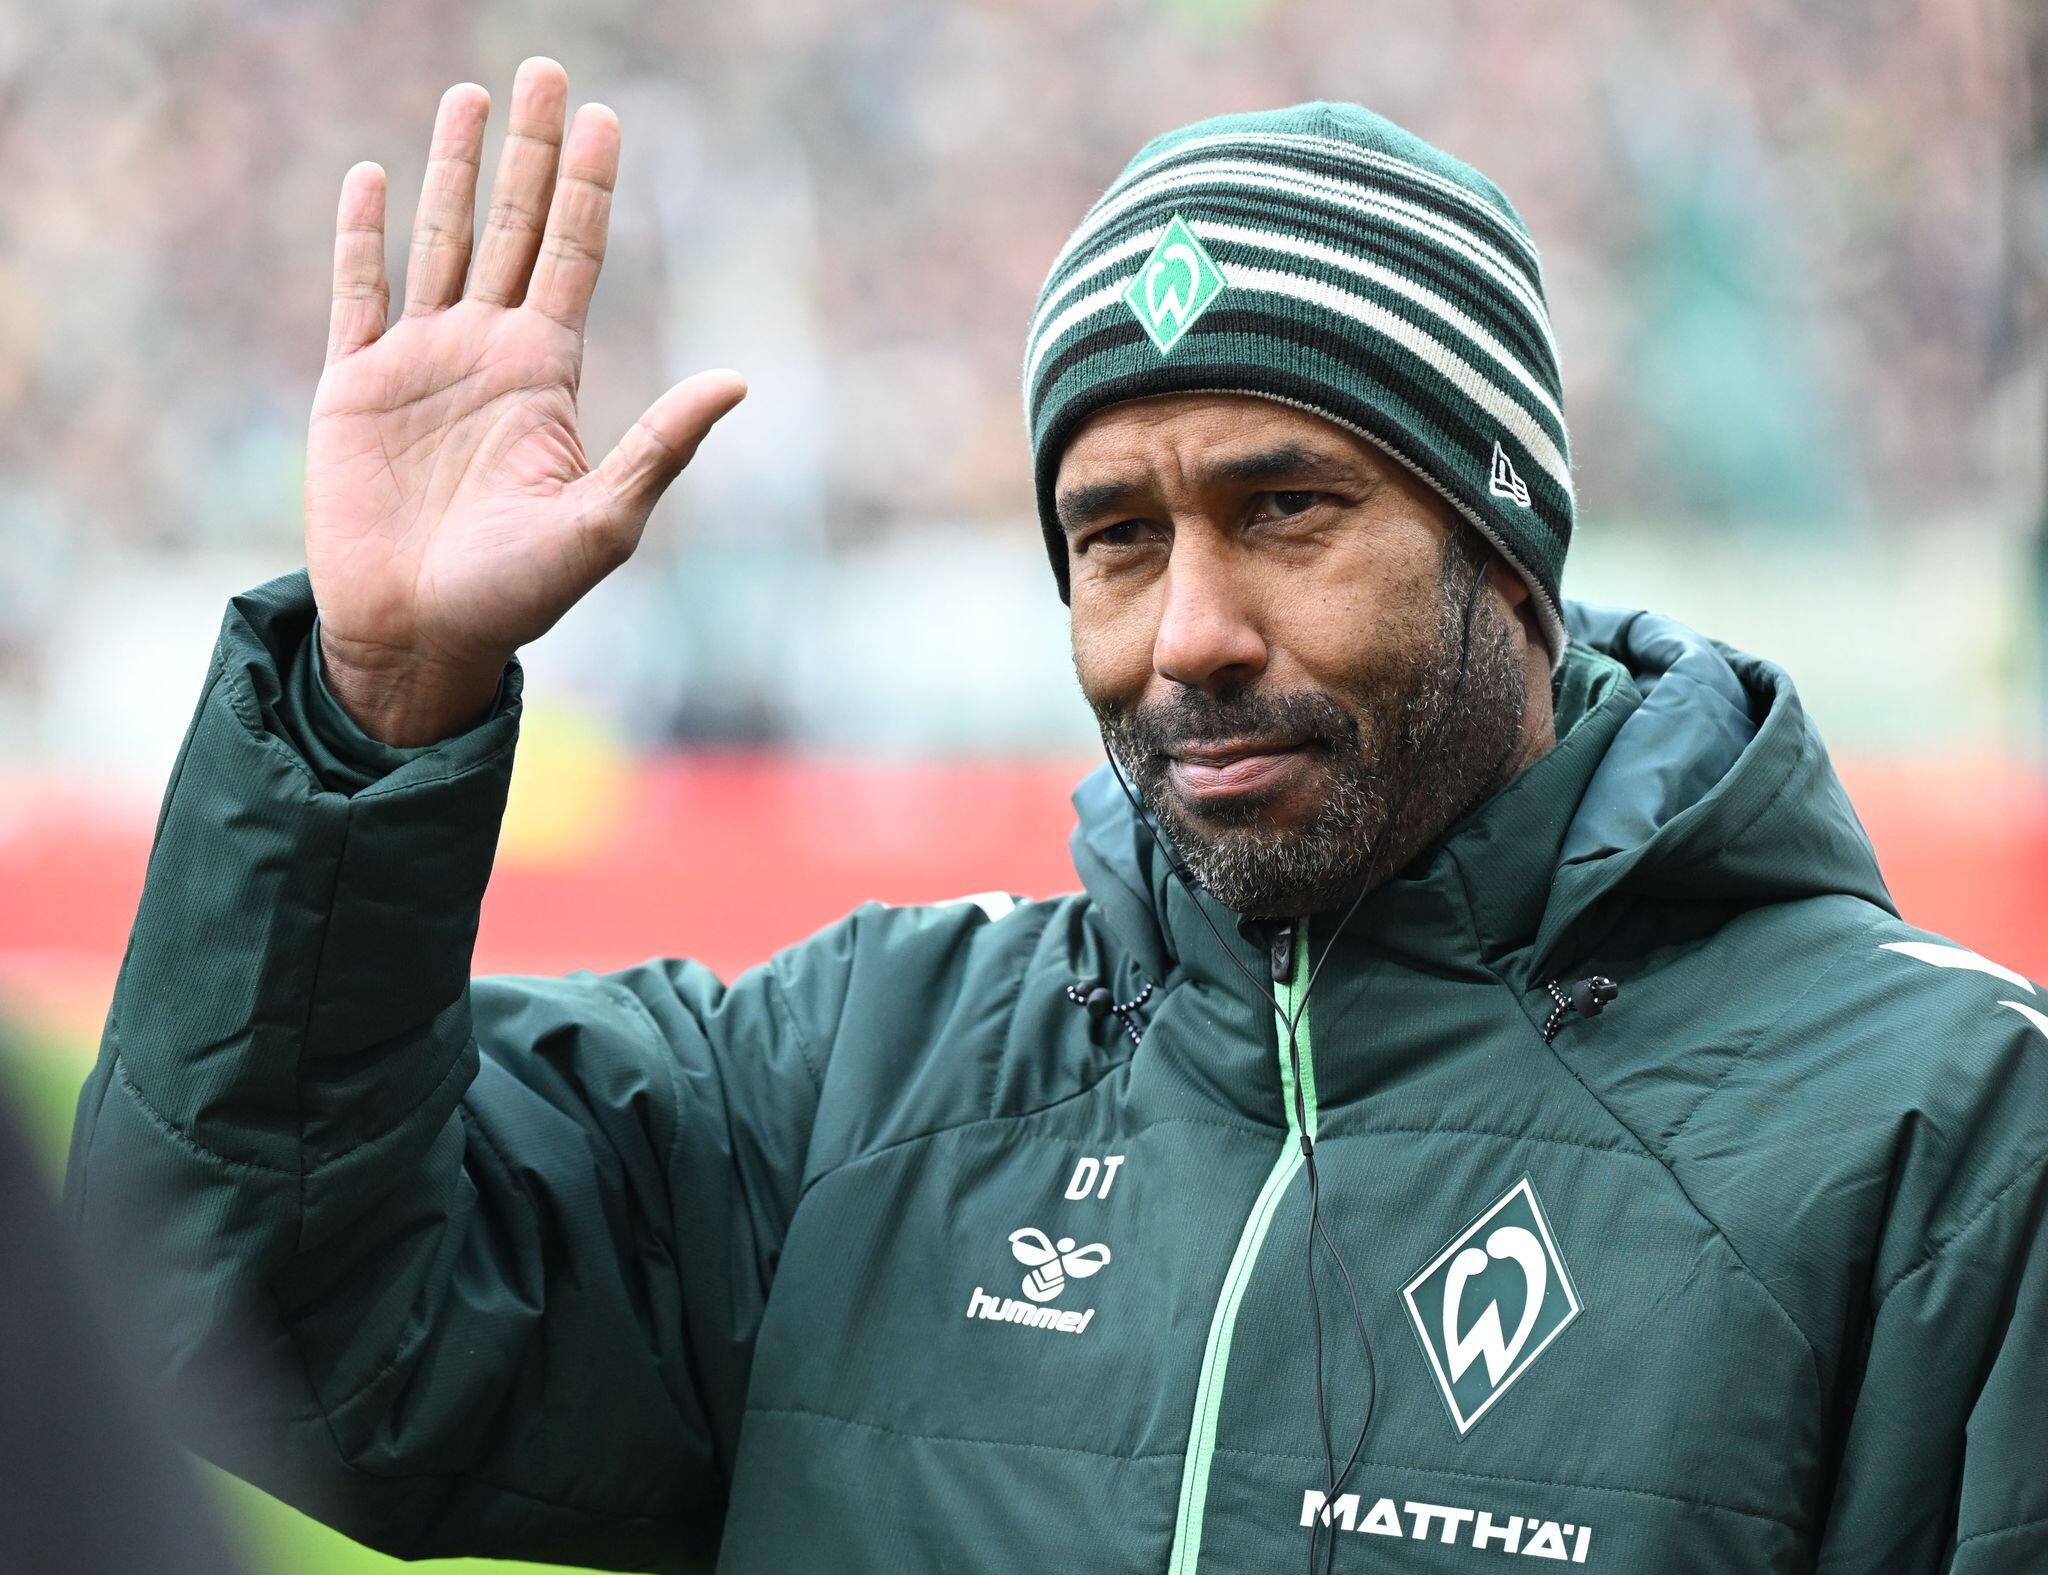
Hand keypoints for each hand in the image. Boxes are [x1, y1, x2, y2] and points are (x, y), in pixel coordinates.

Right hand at [305, 56, 744, 744]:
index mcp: (546, 374)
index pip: (574, 256)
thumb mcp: (604, 522)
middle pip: (514, 227)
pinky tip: (370, 177)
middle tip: (546, 69)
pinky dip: (361, 237)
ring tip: (471, 96)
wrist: (421, 635)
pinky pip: (356, 293)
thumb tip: (738, 381)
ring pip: (440, 240)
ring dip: (455, 170)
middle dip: (531, 150)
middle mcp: (485, 351)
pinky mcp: (352, 385)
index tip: (606, 117)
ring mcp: (418, 361)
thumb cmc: (519, 594)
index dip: (588, 187)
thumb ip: (661, 448)